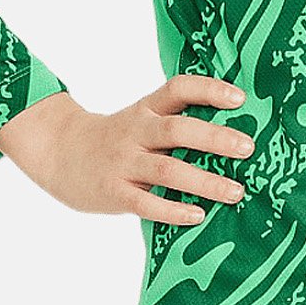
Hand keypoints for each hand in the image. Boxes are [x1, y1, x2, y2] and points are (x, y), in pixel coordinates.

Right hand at [0, 74, 254, 223]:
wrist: (58, 152)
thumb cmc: (116, 139)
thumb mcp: (141, 118)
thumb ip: (175, 122)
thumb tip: (234, 133)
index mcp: (146, 109)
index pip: (178, 89)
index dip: (209, 90)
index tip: (240, 97)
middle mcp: (135, 132)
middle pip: (176, 130)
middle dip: (214, 138)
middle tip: (248, 148)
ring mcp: (123, 163)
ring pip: (167, 171)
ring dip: (204, 182)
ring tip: (236, 192)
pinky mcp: (114, 192)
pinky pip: (146, 204)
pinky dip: (173, 210)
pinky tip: (198, 215)